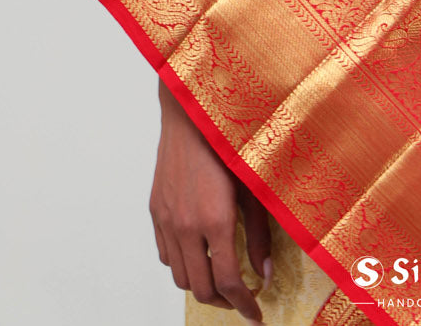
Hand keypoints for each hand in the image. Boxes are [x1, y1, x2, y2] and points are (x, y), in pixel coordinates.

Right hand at [150, 80, 272, 321]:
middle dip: (223, 302)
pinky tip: (199, 255)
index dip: (244, 305)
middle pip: (201, 288)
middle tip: (241, 301)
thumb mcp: (253, 189)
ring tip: (221, 281)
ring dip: (201, 286)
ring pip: (180, 276)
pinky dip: (182, 265)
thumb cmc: (229, 143)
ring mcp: (167, 220)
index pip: (228, 282)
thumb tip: (264, 272)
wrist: (192, 114)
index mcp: (215, 220)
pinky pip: (166, 254)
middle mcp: (186, 225)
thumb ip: (259, 234)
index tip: (255, 316)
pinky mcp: (156, 211)